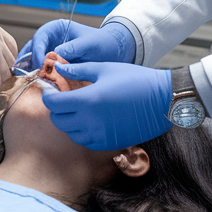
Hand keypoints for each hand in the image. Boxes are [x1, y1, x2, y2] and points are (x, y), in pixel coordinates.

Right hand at [17, 20, 134, 72]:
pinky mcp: (54, 65)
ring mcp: (51, 52)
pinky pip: (42, 69)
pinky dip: (38, 76)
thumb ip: (73, 47)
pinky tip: (38, 84)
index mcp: (57, 28)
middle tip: (32, 74)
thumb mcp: (90, 44)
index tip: (40, 62)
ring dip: (30, 69)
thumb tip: (56, 54)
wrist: (114, 52)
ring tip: (29, 80)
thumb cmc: (103, 43)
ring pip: (34, 59)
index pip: (40, 36)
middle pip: (33, 48)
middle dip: (30, 61)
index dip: (37, 49)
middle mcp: (51, 39)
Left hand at [42, 62, 171, 150]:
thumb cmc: (135, 80)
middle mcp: (90, 122)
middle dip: (57, 110)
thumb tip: (58, 67)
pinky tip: (91, 121)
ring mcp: (100, 136)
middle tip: (64, 99)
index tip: (51, 91)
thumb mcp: (104, 69)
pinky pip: (85, 142)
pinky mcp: (109, 144)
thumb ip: (78, 70)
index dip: (48, 96)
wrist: (162, 101)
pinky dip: (82, 132)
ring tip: (78, 109)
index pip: (53, 104)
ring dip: (69, 122)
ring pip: (70, 133)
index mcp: (87, 100)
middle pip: (58, 121)